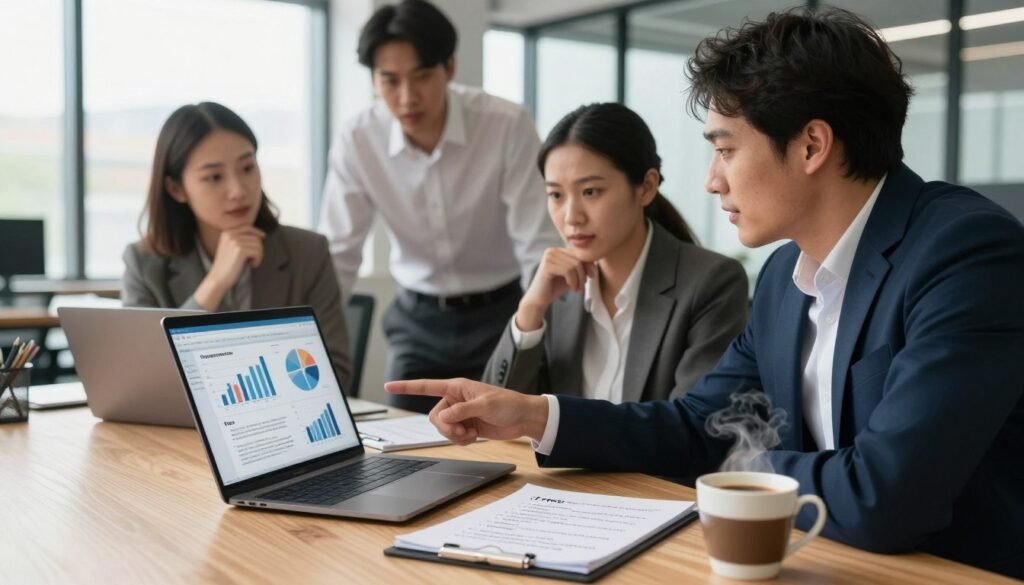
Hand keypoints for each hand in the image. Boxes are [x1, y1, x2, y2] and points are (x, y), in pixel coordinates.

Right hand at [193, 226, 265, 310]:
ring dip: (258, 256)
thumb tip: (260, 235)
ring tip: (250, 262)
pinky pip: (258, 251)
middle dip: (258, 249)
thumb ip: (241, 239)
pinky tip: (251, 265)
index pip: (247, 227)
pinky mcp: (240, 250)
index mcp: (227, 232)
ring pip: (258, 244)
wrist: (218, 278)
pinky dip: (257, 260)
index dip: (257, 232)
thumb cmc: (227, 266)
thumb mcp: (231, 248)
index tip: (263, 237)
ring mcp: (234, 241)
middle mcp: (230, 234)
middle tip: (252, 259)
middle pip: (255, 236)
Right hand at [385, 378, 549, 445]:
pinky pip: (452, 436)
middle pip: (434, 416)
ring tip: (471, 434)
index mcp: (457, 387)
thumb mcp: (486, 405)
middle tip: (463, 431)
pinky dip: (461, 440)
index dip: (407, 387)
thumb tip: (444, 417)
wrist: (523, 419)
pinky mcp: (465, 426)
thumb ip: (463, 410)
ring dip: (454, 435)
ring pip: (441, 428)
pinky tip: (474, 437)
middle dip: (445, 428)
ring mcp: (460, 414)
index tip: (388, 385)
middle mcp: (455, 399)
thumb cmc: (508, 404)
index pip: (427, 386)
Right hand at [516, 248, 595, 330]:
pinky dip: (573, 281)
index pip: (578, 254)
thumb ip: (580, 267)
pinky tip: (571, 288)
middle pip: (578, 259)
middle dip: (583, 275)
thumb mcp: (572, 275)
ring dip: (579, 280)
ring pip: (574, 265)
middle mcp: (552, 250)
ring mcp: (548, 257)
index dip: (588, 265)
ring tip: (577, 289)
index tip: (591, 277)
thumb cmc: (555, 287)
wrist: (539, 299)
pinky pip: (567, 271)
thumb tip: (594, 262)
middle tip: (581, 287)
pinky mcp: (546, 266)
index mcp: (558, 250)